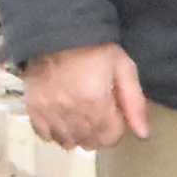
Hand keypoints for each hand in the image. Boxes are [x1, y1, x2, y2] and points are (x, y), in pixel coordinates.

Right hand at [23, 42, 153, 149]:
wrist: (57, 33)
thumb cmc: (94, 48)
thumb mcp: (123, 67)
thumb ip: (135, 102)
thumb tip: (143, 134)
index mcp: (95, 101)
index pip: (110, 137)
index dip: (116, 127)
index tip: (113, 112)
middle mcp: (71, 111)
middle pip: (90, 143)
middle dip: (99, 132)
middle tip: (98, 113)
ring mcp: (49, 112)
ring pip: (68, 143)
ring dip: (78, 135)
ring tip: (80, 116)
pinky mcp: (33, 110)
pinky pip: (46, 136)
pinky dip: (56, 132)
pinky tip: (63, 118)